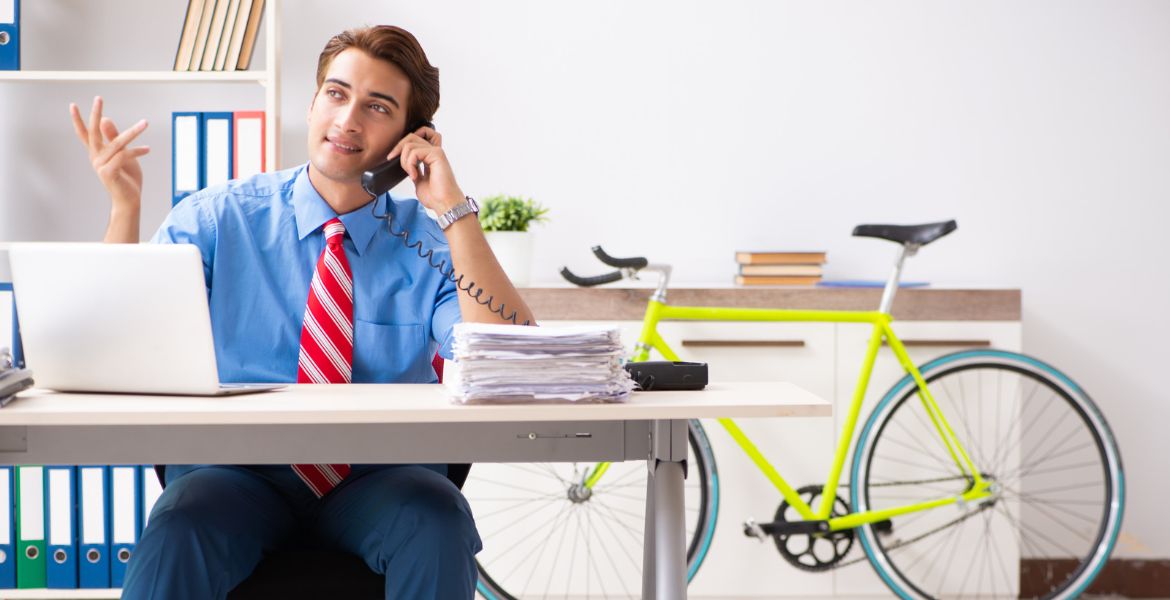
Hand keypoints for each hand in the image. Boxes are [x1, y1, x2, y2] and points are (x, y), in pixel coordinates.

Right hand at [69, 96, 149, 212]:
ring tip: (145, 123)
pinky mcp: (109, 172)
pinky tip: (148, 149)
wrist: (129, 200)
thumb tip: (105, 119)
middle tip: (98, 98)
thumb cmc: (126, 177)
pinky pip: (124, 156)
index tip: (72, 105)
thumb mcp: (122, 154)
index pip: (85, 134)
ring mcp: (101, 165)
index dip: (78, 120)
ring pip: (117, 143)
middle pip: (94, 132)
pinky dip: (137, 151)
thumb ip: (114, 137)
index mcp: (97, 153)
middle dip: (96, 114)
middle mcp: (96, 158)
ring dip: (133, 132)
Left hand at [386, 125, 464, 213]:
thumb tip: (403, 163)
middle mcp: (434, 152)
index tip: (394, 155)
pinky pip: (415, 152)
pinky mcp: (437, 154)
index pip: (418, 136)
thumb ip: (412, 169)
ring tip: (410, 174)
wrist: (444, 204)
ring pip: (410, 144)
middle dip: (398, 147)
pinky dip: (410, 164)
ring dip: (404, 160)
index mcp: (430, 156)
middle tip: (392, 159)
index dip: (404, 141)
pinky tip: (414, 176)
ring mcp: (436, 152)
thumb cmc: (435, 196)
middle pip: (411, 136)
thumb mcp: (418, 181)